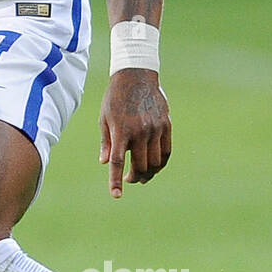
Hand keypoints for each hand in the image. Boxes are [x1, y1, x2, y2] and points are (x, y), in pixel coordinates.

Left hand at [99, 70, 171, 197]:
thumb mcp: (104, 118)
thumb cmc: (115, 98)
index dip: (116, 181)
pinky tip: (154, 166)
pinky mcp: (166, 125)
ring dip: (148, 173)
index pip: (118, 162)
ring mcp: (155, 129)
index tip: (116, 195)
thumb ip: (106, 142)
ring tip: (142, 175)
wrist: (136, 76)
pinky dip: (161, 163)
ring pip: (155, 162)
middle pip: (140, 166)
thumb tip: (105, 163)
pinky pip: (166, 152)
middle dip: (134, 177)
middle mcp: (140, 131)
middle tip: (129, 179)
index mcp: (121, 130)